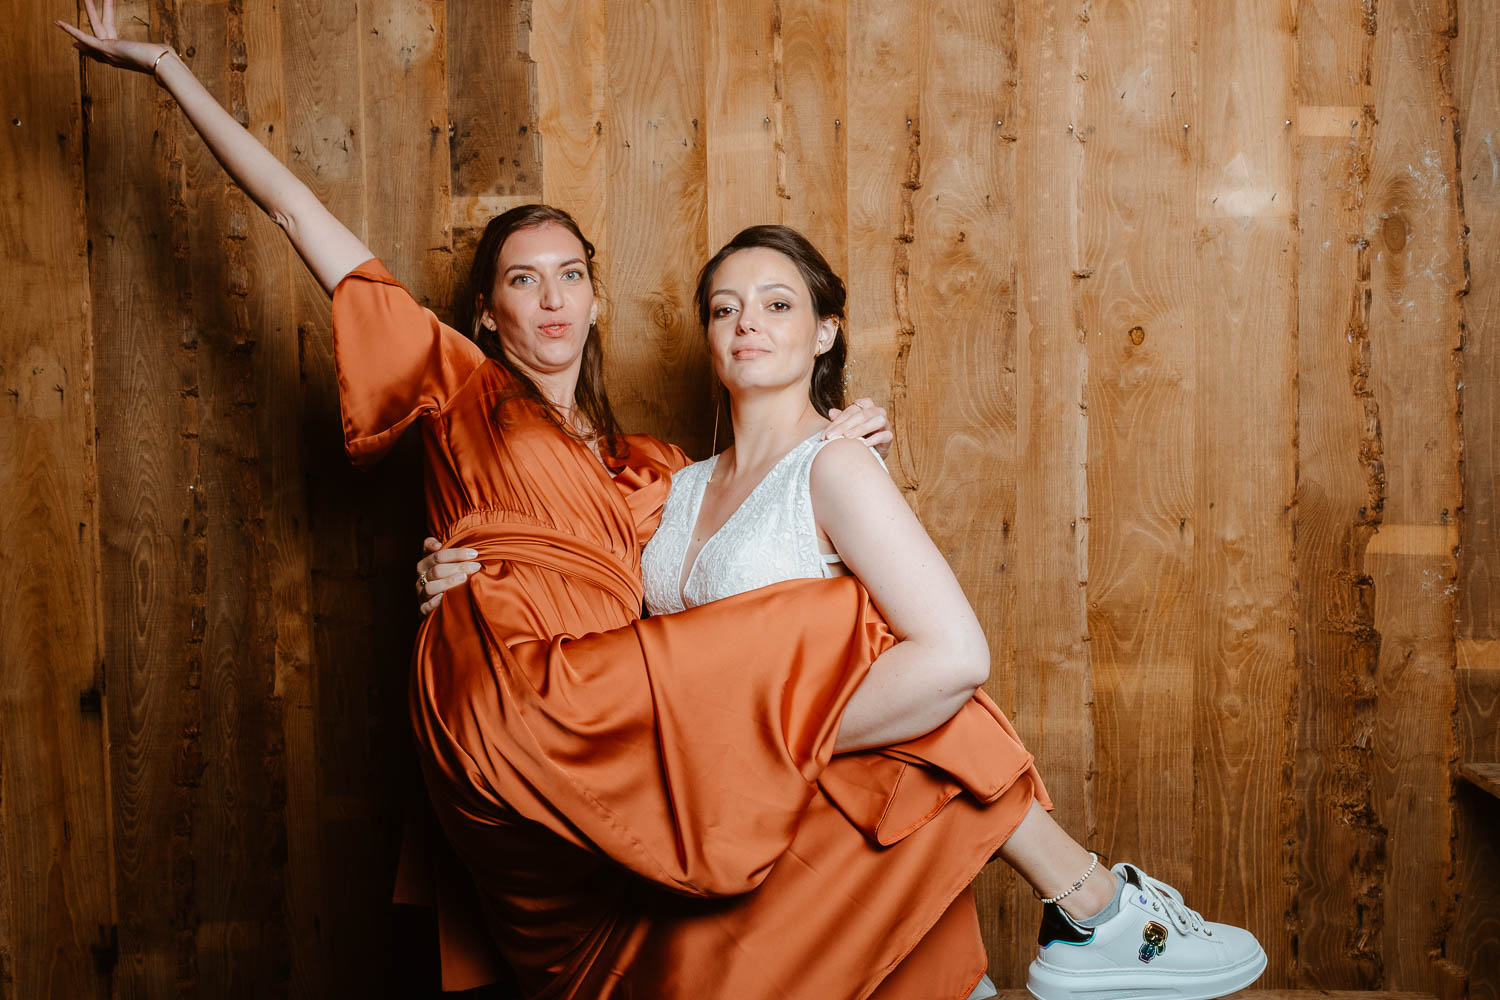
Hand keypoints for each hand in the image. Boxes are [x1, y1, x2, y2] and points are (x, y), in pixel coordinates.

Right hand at [56, 0, 170, 73]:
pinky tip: (59, 23)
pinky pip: (84, 37)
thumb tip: (171, 53)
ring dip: (89, 10)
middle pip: (99, 31)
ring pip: (91, 29)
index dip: (94, 44)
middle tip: (85, 5)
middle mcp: (112, 56)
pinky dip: (71, 30)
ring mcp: (107, 53)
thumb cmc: (165, 60)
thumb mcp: (159, 52)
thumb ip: (159, 51)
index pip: (106, 46)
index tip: (79, 44)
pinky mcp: (104, 49)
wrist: (162, 64)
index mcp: (124, 55)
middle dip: (93, 16)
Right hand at [415, 537, 481, 615]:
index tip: (474, 553)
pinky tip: (443, 598)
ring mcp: (421, 592)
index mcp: (425, 562)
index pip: (438, 555)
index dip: (456, 553)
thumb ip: (443, 548)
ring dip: (448, 582)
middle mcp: (421, 576)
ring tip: (464, 578)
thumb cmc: (442, 574)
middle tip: (476, 566)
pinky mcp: (422, 608)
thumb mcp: (441, 559)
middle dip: (458, 567)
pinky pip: (425, 606)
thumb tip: (438, 544)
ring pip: (431, 587)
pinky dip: (433, 603)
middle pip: (437, 570)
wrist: (432, 598)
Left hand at [825, 397, 892, 458]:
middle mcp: (877, 412)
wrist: (869, 453)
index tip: (826, 433)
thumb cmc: (856, 436)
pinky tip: (864, 445)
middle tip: (832, 436)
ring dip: (862, 428)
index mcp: (866, 406)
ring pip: (878, 420)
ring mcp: (885, 424)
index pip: (852, 410)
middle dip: (846, 425)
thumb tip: (831, 412)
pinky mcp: (889, 437)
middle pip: (863, 414)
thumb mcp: (846, 428)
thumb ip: (840, 420)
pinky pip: (885, 435)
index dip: (838, 421)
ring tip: (848, 437)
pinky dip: (875, 439)